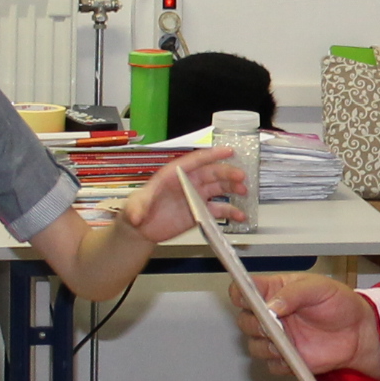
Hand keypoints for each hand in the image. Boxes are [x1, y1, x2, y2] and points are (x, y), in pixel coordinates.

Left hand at [124, 149, 246, 241]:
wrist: (142, 229)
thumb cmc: (138, 211)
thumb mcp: (135, 207)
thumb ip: (138, 209)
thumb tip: (137, 215)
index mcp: (174, 175)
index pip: (195, 161)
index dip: (212, 155)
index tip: (228, 151)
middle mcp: (188, 183)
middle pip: (211, 173)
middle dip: (227, 173)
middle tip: (241, 176)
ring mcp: (196, 196)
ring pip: (219, 188)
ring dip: (232, 188)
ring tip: (244, 191)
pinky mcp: (200, 211)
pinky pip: (219, 209)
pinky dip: (231, 211)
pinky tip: (240, 214)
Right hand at [232, 272, 379, 380]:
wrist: (357, 331)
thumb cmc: (339, 303)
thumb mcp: (319, 288)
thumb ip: (294, 293)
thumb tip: (272, 305)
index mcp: (275, 291)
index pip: (244, 290)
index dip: (240, 294)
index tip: (246, 299)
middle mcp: (271, 315)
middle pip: (244, 321)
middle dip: (253, 324)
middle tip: (268, 324)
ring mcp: (278, 338)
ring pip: (254, 346)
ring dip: (264, 346)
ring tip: (282, 343)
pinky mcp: (286, 359)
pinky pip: (272, 366)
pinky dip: (279, 363)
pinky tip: (293, 357)